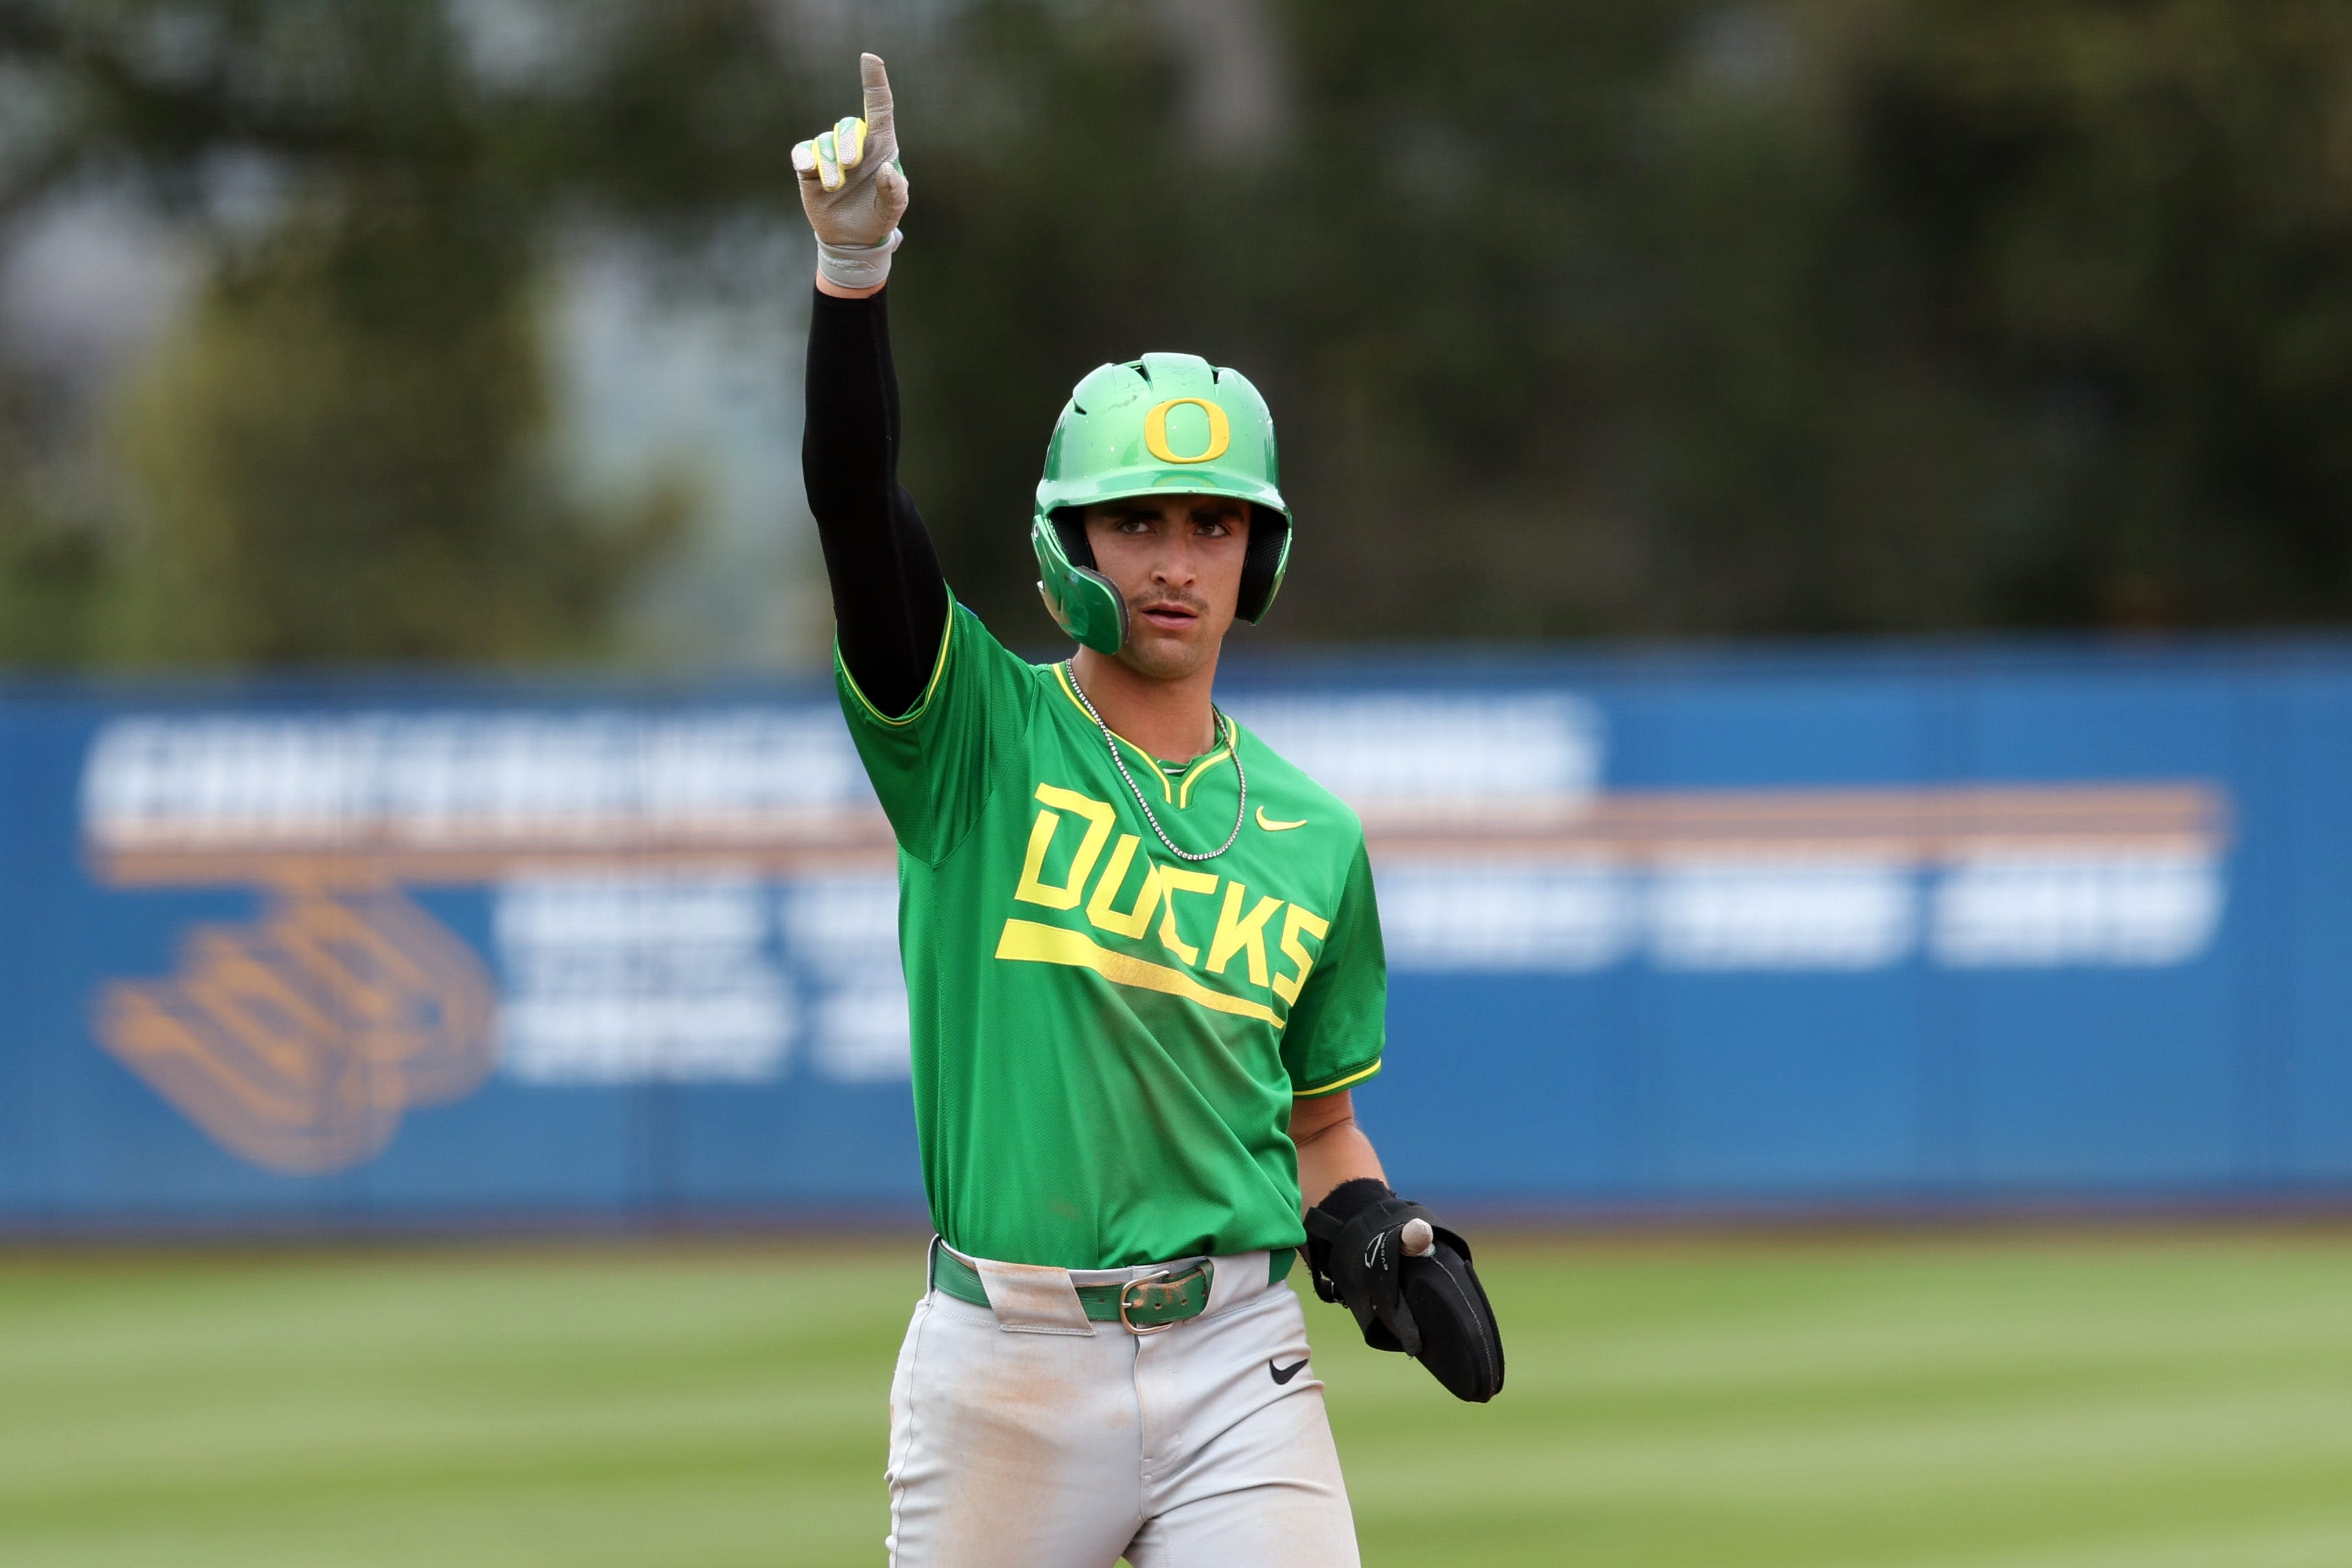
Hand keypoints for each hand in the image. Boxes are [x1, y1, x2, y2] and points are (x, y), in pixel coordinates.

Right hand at [793, 53, 909, 290]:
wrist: (851, 239)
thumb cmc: (877, 217)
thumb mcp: (893, 209)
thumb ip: (894, 191)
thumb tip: (886, 170)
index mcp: (881, 146)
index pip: (879, 107)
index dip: (874, 82)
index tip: (869, 59)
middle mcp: (855, 144)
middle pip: (847, 125)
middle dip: (847, 143)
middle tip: (850, 166)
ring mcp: (830, 154)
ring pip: (823, 142)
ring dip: (828, 165)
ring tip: (833, 188)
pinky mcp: (809, 166)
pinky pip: (802, 152)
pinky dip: (806, 160)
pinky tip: (810, 172)